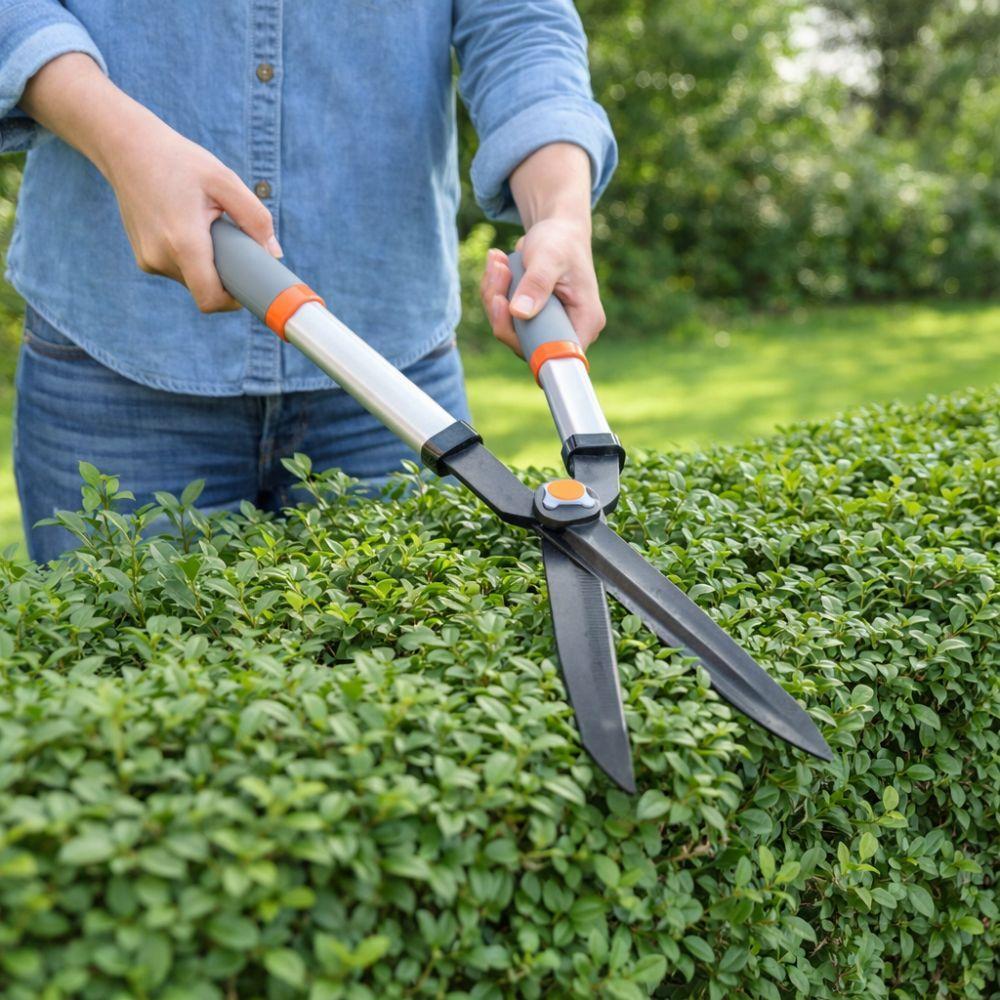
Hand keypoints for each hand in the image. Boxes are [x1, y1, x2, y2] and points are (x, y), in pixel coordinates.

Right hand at [21, 53, 278, 312]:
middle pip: (205, 289)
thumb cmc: (180, 161)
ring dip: (207, 265)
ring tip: (206, 228)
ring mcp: (148, 260)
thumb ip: (255, 217)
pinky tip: (189, 228)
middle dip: (224, 276)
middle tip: (234, 245)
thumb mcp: (225, 180)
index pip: (210, 299)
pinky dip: (191, 258)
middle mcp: (160, 257)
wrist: (125, 147)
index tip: (248, 285)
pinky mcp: (143, 258)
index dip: (233, 301)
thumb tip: (274, 253)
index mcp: (183, 242)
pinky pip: (178, 270)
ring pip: (192, 280)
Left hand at [479, 217, 605, 355]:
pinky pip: (505, 319)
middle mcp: (569, 330)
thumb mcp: (550, 257)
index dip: (527, 341)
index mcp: (585, 322)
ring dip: (494, 297)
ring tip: (498, 262)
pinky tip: (498, 265)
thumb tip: (520, 313)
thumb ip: (537, 284)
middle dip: (502, 312)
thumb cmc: (561, 241)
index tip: (505, 307)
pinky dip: (495, 293)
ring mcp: (548, 327)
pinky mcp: (531, 321)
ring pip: (510, 331)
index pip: (556, 353)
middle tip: (498, 271)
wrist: (557, 231)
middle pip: (526, 344)